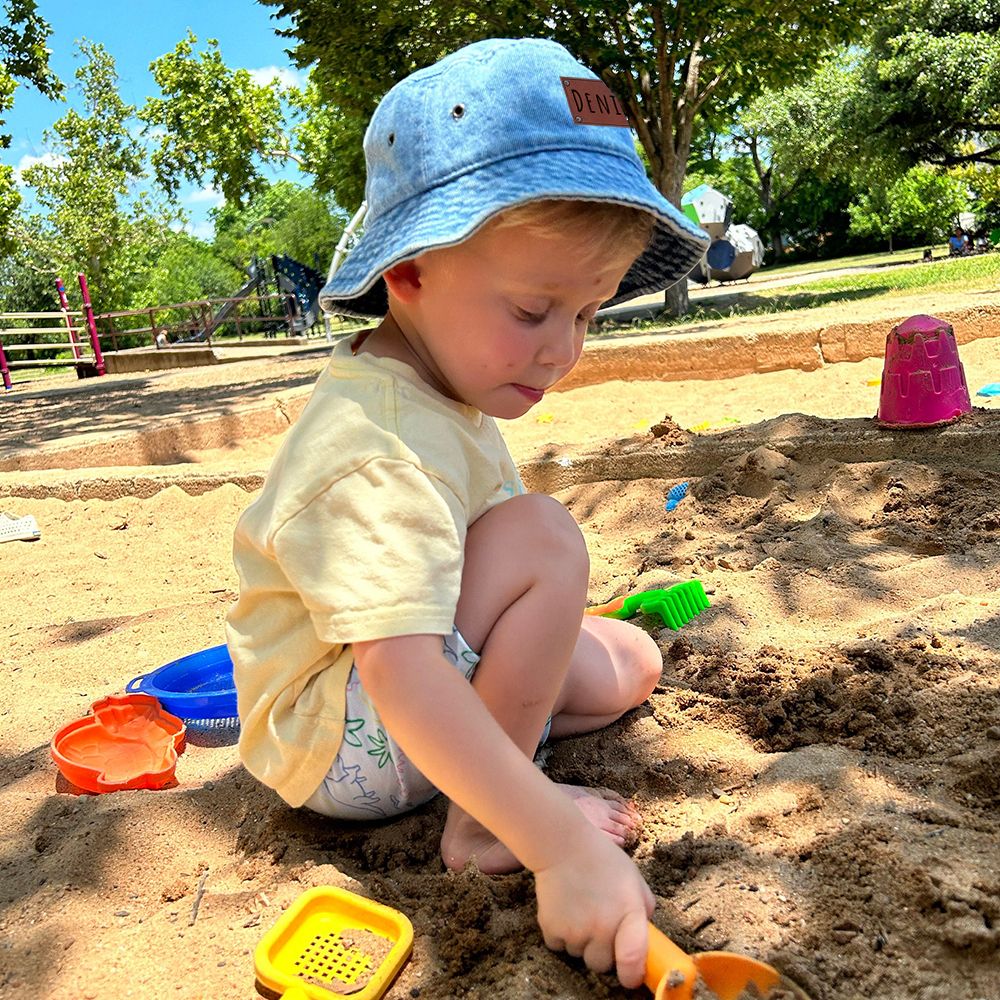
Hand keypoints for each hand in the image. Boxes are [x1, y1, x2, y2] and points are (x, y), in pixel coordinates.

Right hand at [533, 822, 655, 988]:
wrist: (562, 844)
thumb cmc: (602, 859)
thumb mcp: (633, 878)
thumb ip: (643, 907)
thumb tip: (644, 933)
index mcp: (628, 913)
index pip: (633, 960)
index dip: (632, 975)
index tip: (629, 976)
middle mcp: (602, 927)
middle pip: (602, 964)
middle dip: (601, 951)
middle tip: (597, 925)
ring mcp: (575, 930)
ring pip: (579, 955)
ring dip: (580, 941)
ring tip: (579, 909)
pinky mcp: (551, 929)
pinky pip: (558, 946)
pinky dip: (560, 934)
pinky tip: (564, 909)